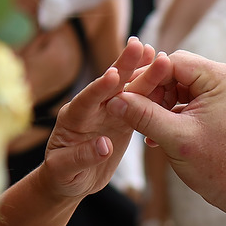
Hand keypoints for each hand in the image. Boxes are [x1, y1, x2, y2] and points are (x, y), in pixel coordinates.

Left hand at [37, 38, 155, 200]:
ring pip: (128, 90)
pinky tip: (163, 73)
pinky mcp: (123, 118)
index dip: (99, 88)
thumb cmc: (62, 177)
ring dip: (142, 72)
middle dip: (124, 66)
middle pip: (110, 85)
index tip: (112, 74)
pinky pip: (138, 101)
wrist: (72, 179)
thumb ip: (81, 157)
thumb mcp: (64, 171)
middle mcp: (91, 109)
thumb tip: (105, 145)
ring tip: (157, 54)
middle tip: (138, 46)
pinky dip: (150, 88)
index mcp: (72, 118)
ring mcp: (108, 111)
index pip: (86, 100)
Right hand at [107, 51, 225, 216]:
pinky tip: (154, 133)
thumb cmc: (214, 164)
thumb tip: (113, 100)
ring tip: (143, 125)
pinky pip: (182, 97)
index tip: (124, 95)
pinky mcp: (212, 103)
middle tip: (130, 109)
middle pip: (172, 71)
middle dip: (151, 91)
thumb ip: (143, 116)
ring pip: (175, 84)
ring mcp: (218, 90)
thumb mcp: (174, 138)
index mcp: (219, 78)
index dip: (145, 77)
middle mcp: (221, 77)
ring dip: (156, 103)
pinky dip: (166, 111)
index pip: (171, 62)